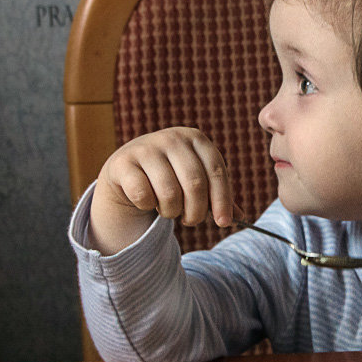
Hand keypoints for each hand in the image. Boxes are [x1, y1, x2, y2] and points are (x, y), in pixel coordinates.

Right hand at [89, 127, 241, 254]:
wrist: (129, 171)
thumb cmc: (171, 177)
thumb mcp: (196, 182)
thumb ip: (217, 197)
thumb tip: (239, 217)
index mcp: (196, 139)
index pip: (216, 171)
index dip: (222, 200)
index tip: (224, 223)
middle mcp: (172, 138)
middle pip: (195, 184)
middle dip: (196, 212)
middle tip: (191, 220)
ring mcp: (146, 147)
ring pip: (169, 193)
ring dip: (171, 212)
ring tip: (168, 209)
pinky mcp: (122, 161)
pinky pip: (143, 195)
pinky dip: (147, 206)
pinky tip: (147, 201)